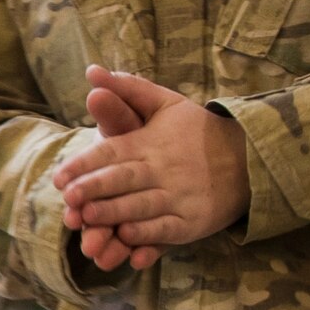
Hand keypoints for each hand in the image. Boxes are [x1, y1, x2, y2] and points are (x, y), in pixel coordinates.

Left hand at [52, 67, 248, 272]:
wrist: (249, 158)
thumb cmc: (197, 131)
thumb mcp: (166, 103)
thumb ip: (128, 88)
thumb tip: (92, 70)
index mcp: (150, 142)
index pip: (112, 150)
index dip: (85, 163)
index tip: (60, 176)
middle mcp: (162, 169)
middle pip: (124, 178)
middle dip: (95, 188)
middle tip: (69, 198)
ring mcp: (179, 197)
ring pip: (141, 206)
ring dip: (114, 213)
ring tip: (88, 219)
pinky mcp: (192, 222)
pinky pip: (167, 230)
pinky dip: (147, 236)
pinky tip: (128, 239)